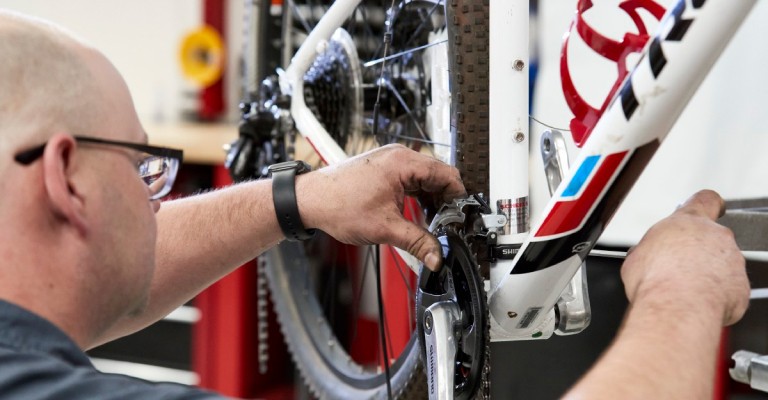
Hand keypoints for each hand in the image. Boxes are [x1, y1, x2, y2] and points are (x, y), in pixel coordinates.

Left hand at [296, 144, 465, 270]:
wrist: (310, 201)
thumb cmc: (337, 205)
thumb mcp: (384, 228)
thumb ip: (417, 242)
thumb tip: (437, 256)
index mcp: (402, 163)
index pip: (446, 174)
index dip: (458, 197)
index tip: (461, 217)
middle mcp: (398, 156)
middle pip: (437, 175)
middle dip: (445, 201)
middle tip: (449, 225)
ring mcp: (390, 161)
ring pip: (425, 179)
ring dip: (432, 200)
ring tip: (434, 224)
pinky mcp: (383, 170)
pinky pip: (411, 180)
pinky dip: (418, 196)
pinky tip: (418, 215)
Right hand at [620, 190, 749, 325]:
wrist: (676, 308)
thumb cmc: (655, 280)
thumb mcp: (636, 257)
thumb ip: (648, 249)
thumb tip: (643, 257)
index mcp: (688, 222)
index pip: (705, 200)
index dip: (706, 205)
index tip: (707, 209)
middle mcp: (716, 236)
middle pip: (712, 237)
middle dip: (698, 252)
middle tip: (678, 269)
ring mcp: (732, 260)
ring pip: (722, 264)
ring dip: (707, 274)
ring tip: (684, 291)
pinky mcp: (741, 286)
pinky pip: (729, 288)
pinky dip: (716, 295)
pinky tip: (696, 303)